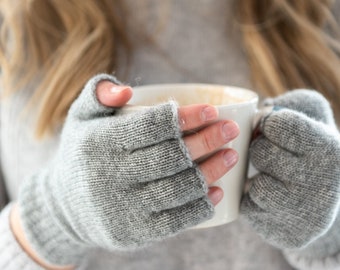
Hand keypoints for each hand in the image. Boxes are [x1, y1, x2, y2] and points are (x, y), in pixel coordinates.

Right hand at [17, 74, 238, 265]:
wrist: (66, 205)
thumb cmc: (83, 153)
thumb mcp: (81, 118)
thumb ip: (99, 93)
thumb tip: (128, 90)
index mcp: (99, 142)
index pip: (153, 126)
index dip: (187, 117)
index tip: (212, 110)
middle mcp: (110, 176)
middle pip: (171, 157)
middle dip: (208, 140)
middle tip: (231, 130)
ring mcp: (122, 208)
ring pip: (178, 189)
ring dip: (212, 171)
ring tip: (232, 156)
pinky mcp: (134, 233)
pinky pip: (175, 221)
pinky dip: (201, 206)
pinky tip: (217, 191)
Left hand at [241, 90, 339, 249]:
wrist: (320, 200)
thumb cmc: (310, 151)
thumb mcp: (313, 118)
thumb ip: (294, 103)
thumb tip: (268, 107)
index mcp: (327, 149)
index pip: (278, 125)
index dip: (267, 124)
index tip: (270, 128)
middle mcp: (320, 182)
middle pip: (261, 153)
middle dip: (260, 150)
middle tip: (270, 154)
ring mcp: (304, 212)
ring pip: (255, 186)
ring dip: (256, 179)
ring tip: (271, 177)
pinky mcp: (286, 232)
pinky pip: (249, 209)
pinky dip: (252, 201)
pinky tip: (268, 199)